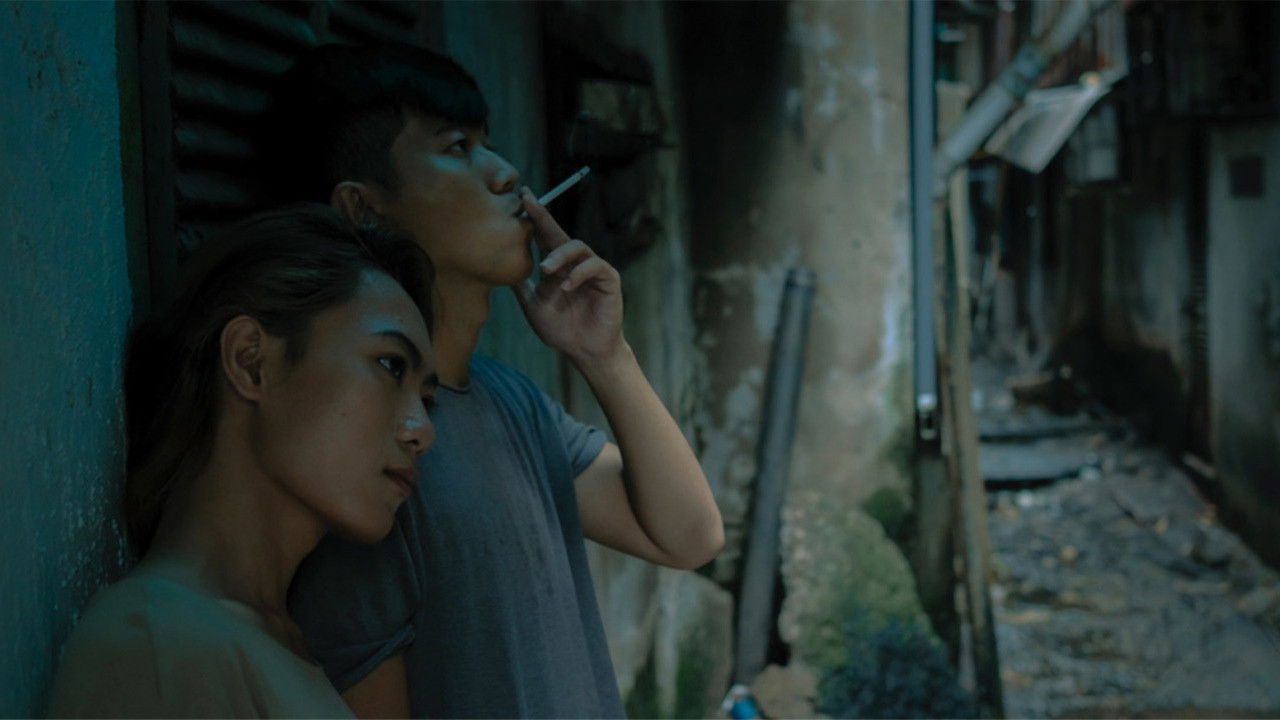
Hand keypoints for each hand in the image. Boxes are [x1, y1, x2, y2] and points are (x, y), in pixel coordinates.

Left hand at [512, 186, 624, 364]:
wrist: (584, 351)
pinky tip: (566, 287)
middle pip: (558, 232)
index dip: (533, 217)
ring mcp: (592, 269)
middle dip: (543, 216)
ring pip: (576, 246)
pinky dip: (579, 273)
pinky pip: (594, 266)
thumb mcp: (533, 306)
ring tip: (545, 270)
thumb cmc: (561, 330)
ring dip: (559, 255)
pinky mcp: (608, 279)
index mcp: (556, 266)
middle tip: (527, 203)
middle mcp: (574, 262)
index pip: (543, 236)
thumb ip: (520, 286)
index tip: (519, 197)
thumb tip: (497, 267)